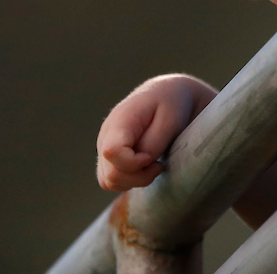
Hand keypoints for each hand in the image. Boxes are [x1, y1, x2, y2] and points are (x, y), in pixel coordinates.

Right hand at [95, 74, 216, 190]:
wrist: (168, 94)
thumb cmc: (172, 104)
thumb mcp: (170, 119)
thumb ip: (153, 143)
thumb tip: (141, 162)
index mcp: (120, 120)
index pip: (111, 151)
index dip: (133, 163)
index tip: (153, 158)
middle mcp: (106, 135)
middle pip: (110, 173)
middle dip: (138, 177)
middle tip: (159, 165)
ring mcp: (104, 146)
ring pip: (108, 181)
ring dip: (134, 181)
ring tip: (154, 165)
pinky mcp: (109, 157)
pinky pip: (111, 181)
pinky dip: (129, 181)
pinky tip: (146, 167)